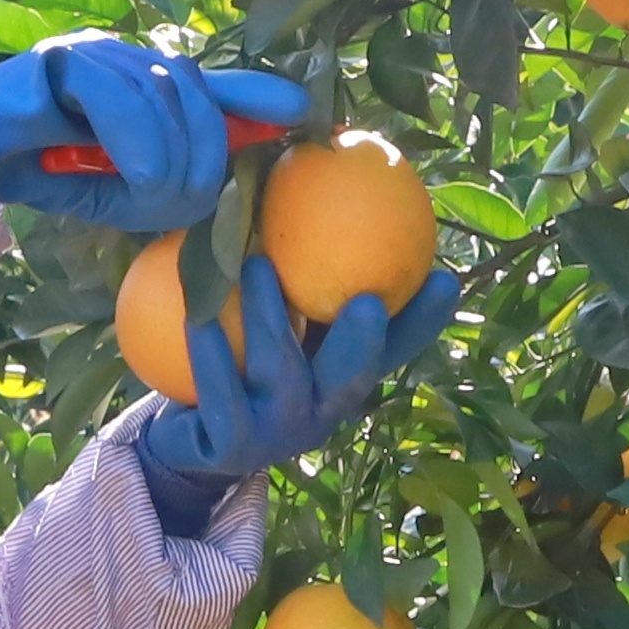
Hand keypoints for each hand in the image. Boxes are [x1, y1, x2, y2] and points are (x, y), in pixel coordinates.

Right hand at [0, 35, 309, 229]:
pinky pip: (124, 99)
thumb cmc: (38, 170)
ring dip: (163, 162)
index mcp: (144, 86)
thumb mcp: (116, 188)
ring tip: (139, 195)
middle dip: (200, 156)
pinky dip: (137, 145)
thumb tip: (213, 184)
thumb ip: (164, 181)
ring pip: (167, 99)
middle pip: (199, 97)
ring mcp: (101, 53)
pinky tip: (134, 178)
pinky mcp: (68, 59)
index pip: (213, 84)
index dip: (253, 94)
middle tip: (169, 200)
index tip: (298, 112)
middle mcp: (129, 59)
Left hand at [138, 256, 462, 532]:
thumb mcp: (279, 317)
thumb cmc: (239, 359)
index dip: (423, 319)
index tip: (445, 278)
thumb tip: (326, 182)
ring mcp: (277, 432)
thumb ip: (304, 271)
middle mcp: (320, 408)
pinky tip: (197, 316)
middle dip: (367, 340)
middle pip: (354, 374)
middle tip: (369, 300)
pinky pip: (220, 395)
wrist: (183, 434)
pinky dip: (210, 353)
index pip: (394, 347)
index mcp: (341, 377)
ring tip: (256, 266)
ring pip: (281, 373)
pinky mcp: (230, 446)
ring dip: (271, 319)